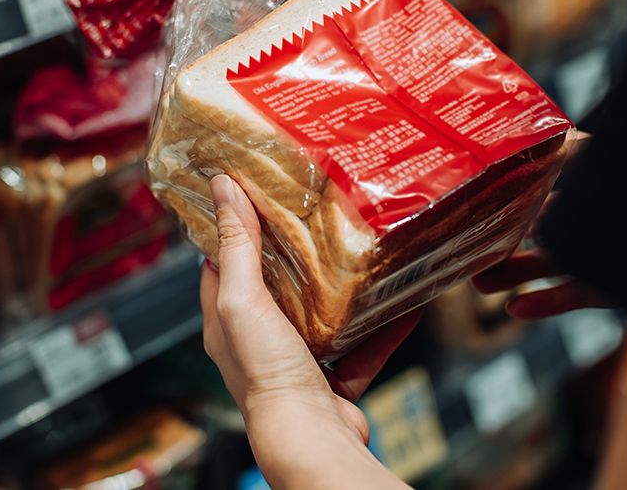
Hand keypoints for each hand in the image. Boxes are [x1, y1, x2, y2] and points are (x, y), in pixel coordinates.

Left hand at [201, 174, 410, 489]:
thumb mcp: (243, 298)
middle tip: (319, 214)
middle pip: (276, 286)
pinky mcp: (335, 379)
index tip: (255, 192)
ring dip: (342, 290)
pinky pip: (363, 346)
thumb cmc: (267, 372)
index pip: (223, 263)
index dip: (234, 226)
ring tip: (362, 251)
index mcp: (227, 320)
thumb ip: (237, 245)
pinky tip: (406, 302)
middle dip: (296, 253)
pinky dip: (383, 327)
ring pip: (323, 315)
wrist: (311, 438)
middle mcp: (258, 341)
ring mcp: (298, 360)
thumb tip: (221, 188)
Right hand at [472, 131, 611, 318]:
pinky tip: (515, 309)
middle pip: (538, 228)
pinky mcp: (614, 287)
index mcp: (594, 179)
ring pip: (550, 264)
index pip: (544, 180)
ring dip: (513, 273)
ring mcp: (605, 253)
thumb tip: (531, 150)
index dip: (510, 189)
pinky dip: (547, 303)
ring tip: (478, 283)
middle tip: (465, 247)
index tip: (476, 196)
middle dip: (501, 238)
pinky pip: (575, 296)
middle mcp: (597, 215)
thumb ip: (572, 155)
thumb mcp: (603, 162)